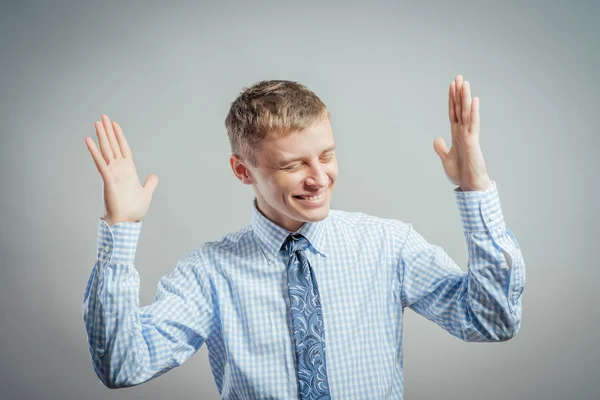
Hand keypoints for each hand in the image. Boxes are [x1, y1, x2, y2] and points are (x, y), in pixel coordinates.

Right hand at [84, 114, 158, 224]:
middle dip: (108, 131)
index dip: (119, 136)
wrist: (126, 221)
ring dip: (101, 136)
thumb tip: (153, 176)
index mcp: (128, 170)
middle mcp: (119, 169)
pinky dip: (94, 151)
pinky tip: (88, 140)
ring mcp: (112, 172)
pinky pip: (100, 162)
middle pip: (113, 145)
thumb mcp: (147, 193)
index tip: (115, 124)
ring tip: (96, 122)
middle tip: (103, 116)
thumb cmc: (134, 210)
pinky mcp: (107, 178)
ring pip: (106, 150)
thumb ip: (150, 183)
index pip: (123, 148)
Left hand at [433, 75, 491, 191]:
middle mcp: (464, 132)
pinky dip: (473, 112)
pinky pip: (473, 124)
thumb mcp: (446, 159)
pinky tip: (474, 100)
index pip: (453, 113)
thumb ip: (441, 148)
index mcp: (457, 135)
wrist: (470, 185)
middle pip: (460, 108)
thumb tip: (437, 138)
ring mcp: (469, 135)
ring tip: (464, 82)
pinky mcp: (473, 141)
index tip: (451, 86)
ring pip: (467, 112)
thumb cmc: (461, 173)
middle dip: (459, 93)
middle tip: (458, 76)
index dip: (452, 100)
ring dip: (465, 97)